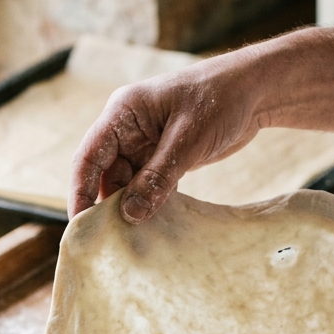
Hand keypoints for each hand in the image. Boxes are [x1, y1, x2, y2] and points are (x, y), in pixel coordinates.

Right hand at [68, 55, 259, 222]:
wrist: (254, 91)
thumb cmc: (220, 99)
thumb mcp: (188, 139)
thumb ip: (158, 176)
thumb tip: (130, 214)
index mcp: (123, 113)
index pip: (89, 156)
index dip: (81, 191)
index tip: (79, 224)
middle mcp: (128, 129)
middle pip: (106, 175)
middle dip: (107, 206)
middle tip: (108, 242)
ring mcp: (146, 144)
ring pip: (128, 184)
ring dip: (131, 208)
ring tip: (132, 240)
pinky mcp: (164, 158)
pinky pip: (149, 186)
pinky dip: (150, 204)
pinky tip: (154, 227)